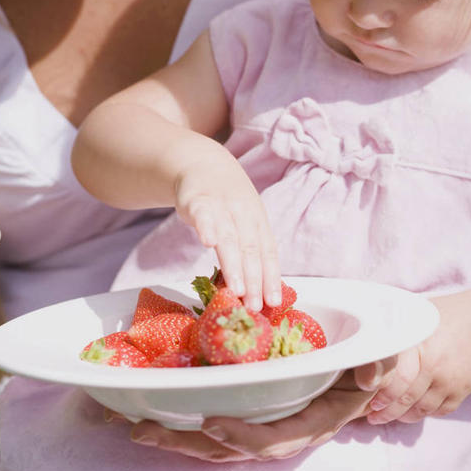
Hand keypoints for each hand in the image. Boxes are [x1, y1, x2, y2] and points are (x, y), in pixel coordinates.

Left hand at [123, 362, 395, 462]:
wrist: (364, 360)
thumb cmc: (371, 358)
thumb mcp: (381, 357)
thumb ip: (377, 366)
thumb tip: (369, 377)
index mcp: (314, 420)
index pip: (277, 439)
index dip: (246, 438)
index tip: (214, 424)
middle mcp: (285, 426)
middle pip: (233, 446)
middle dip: (189, 443)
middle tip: (144, 431)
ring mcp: (265, 418)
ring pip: (217, 438)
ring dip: (176, 434)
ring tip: (135, 425)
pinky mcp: (251, 403)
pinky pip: (216, 415)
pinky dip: (185, 414)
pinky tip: (154, 405)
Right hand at [174, 152, 280, 310]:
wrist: (202, 164)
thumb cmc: (227, 202)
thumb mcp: (242, 221)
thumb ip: (248, 251)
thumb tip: (257, 292)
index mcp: (257, 221)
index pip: (267, 252)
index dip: (270, 277)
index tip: (273, 302)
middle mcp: (243, 213)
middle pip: (251, 249)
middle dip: (254, 279)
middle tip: (254, 306)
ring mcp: (221, 205)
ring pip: (229, 237)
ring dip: (234, 264)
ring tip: (237, 289)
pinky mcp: (197, 199)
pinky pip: (203, 215)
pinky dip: (207, 227)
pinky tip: (208, 242)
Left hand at [359, 289, 470, 424]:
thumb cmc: (435, 317)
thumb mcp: (411, 316)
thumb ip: (389, 333)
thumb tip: (357, 345)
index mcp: (417, 344)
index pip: (398, 378)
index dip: (382, 394)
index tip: (369, 401)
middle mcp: (434, 364)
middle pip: (406, 398)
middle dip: (387, 411)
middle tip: (373, 416)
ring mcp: (449, 380)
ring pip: (421, 409)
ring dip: (402, 416)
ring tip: (387, 416)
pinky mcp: (462, 390)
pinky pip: (438, 411)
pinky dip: (422, 413)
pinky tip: (411, 411)